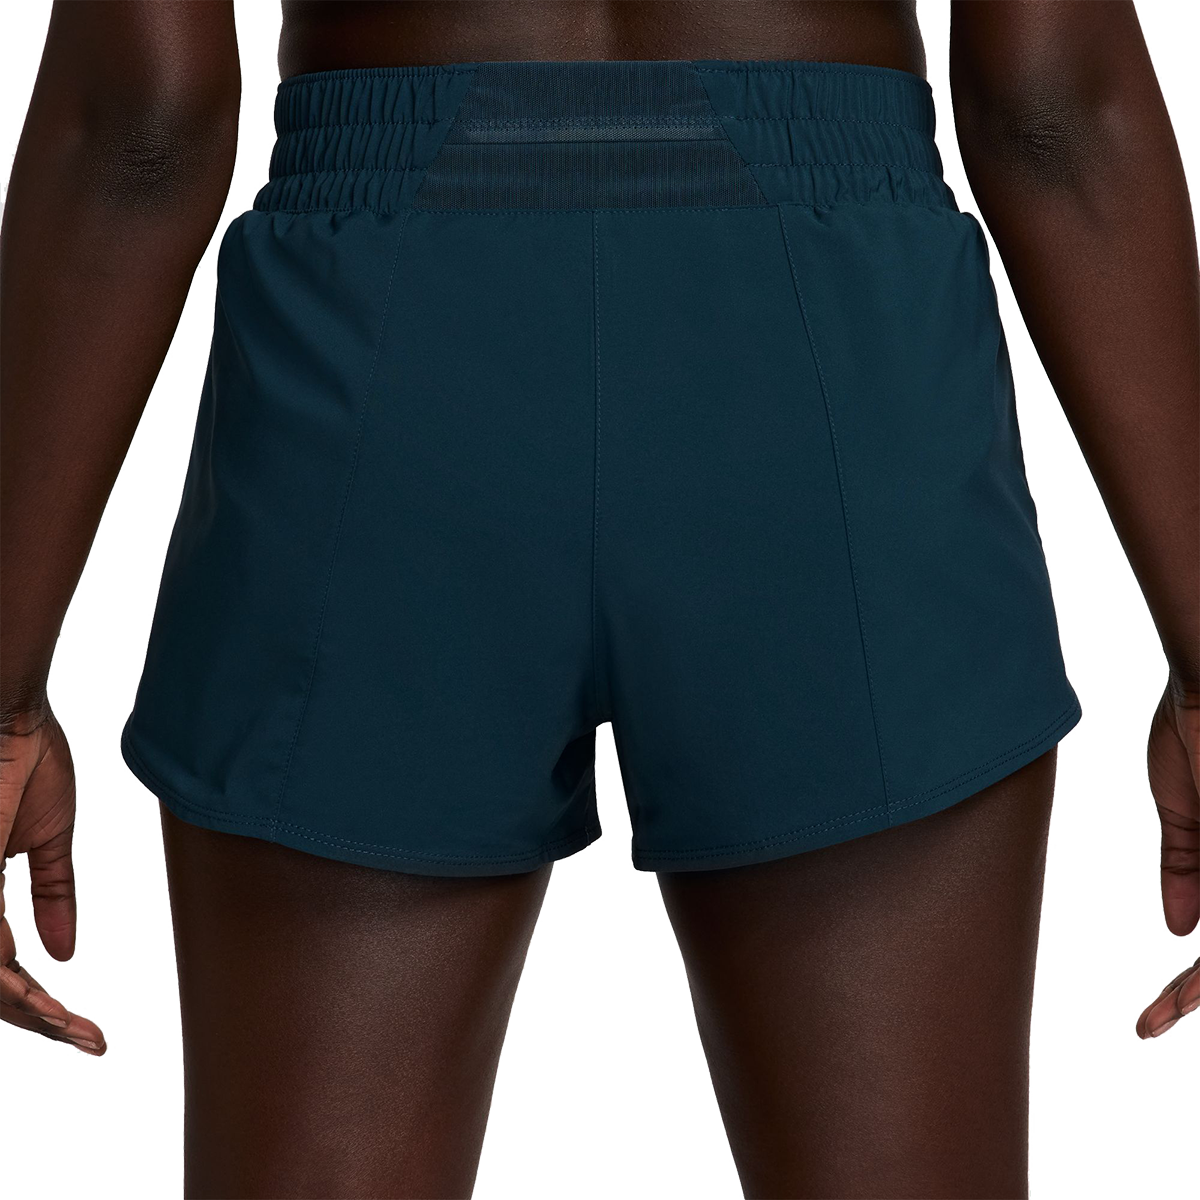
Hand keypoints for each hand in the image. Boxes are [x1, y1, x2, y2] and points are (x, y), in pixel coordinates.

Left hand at [0, 700, 105, 1053]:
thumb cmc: (22, 758)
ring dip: (31, 1011)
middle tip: (83, 1036)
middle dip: (36, 1017)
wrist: (7, 716)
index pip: (0, 964)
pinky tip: (44, 1000)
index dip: (36, 998)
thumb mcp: (44, 837)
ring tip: (74, 1029)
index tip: (78, 1022)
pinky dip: (13, 983)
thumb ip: (54, 894)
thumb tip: (64, 946)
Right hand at [1136, 673, 1199, 1038]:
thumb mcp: (1184, 805)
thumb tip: (1184, 927)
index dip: (1189, 977)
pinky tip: (1187, 984)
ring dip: (1199, 982)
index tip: (1157, 1009)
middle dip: (1195, 988)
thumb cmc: (1198, 722)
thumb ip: (1184, 863)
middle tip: (1157, 1019)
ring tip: (1163, 1012)